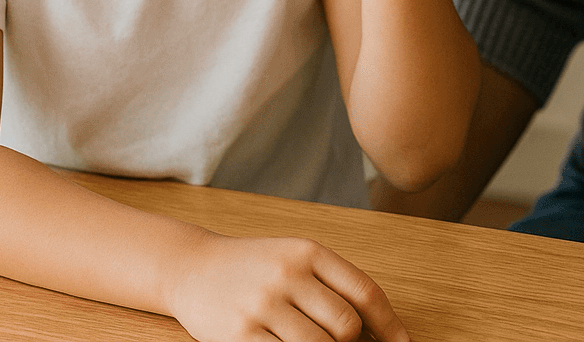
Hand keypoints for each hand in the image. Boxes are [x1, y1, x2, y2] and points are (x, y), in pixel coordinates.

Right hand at [168, 228, 407, 341]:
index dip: (389, 325)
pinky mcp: (241, 334)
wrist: (193, 267)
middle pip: (346, 326)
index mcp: (308, 251)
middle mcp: (288, 274)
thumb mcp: (295, 258)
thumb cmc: (255, 267)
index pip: (365, 292)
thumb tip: (376, 330)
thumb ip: (332, 285)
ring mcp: (263, 305)